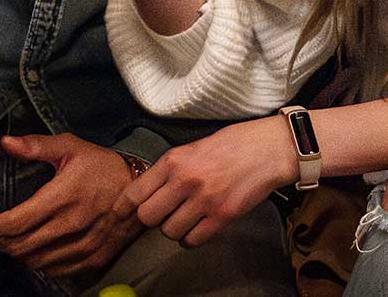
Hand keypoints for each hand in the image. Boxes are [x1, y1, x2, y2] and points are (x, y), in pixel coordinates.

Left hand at [0, 134, 143, 276]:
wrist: (142, 189)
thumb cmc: (102, 165)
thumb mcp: (70, 146)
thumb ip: (36, 146)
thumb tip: (6, 143)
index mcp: (61, 198)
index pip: (16, 222)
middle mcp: (70, 226)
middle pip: (21, 245)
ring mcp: (83, 246)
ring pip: (36, 261)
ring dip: (15, 253)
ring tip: (6, 240)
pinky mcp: (93, 259)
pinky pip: (57, 270)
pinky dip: (38, 263)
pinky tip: (32, 251)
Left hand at [112, 118, 295, 246]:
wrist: (267, 150)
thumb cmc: (230, 146)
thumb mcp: (191, 149)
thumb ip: (169, 170)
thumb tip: (149, 192)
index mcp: (172, 161)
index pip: (135, 192)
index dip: (123, 207)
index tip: (119, 214)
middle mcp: (184, 181)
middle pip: (148, 217)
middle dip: (152, 219)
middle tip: (164, 213)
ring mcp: (203, 200)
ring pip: (170, 232)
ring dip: (174, 229)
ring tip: (185, 218)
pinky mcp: (222, 216)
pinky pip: (193, 240)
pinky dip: (192, 238)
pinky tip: (198, 227)